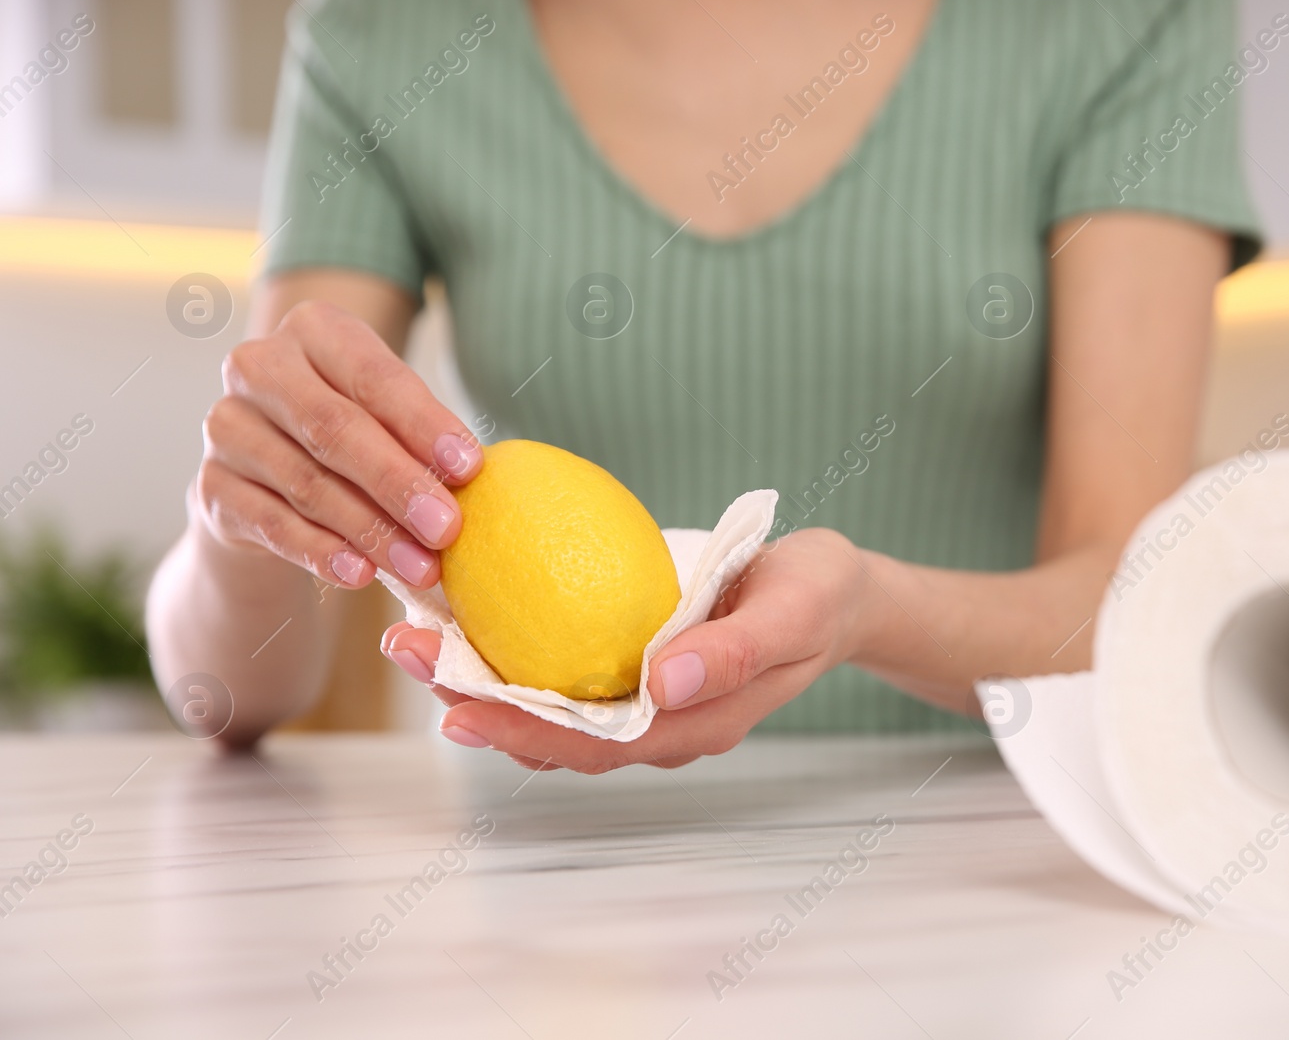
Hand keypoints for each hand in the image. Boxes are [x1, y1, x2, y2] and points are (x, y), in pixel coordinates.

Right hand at [195, 300, 482, 589]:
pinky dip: (321, 552)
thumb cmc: (354, 439)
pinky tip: (361, 574)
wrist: (269, 483)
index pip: (374, 377)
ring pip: (308, 483)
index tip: (470, 469)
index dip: (424, 425)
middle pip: (335, 429)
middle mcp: (259, 367)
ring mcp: (227, 427)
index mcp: (315, 330)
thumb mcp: (388, 420)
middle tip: (447, 529)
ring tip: (420, 566)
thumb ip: (420, 438)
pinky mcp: (211, 486)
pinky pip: (273, 524)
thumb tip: (467, 474)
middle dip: (398, 483)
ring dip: (371, 531)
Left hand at [381, 527, 872, 771]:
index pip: (592, 745)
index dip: (520, 733)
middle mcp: (657, 724)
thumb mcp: (792, 615)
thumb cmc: (817, 597)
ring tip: (416, 634)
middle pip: (551, 731)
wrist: (835, 591)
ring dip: (480, 676)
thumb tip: (660, 683)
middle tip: (406, 650)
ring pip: (549, 704)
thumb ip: (733, 652)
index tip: (455, 706)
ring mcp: (643, 698)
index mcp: (693, 725)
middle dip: (474, 701)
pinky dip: (513, 648)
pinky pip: (564, 668)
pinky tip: (472, 615)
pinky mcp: (634, 664)